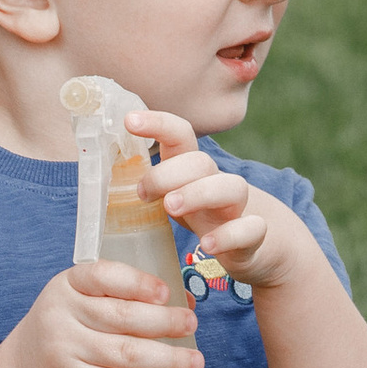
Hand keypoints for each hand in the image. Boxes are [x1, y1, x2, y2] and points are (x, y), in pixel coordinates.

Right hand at [0, 259, 193, 367]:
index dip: (137, 283)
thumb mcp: (81, 304)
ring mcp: (66, 350)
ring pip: (127, 354)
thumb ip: (125, 298)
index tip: (166, 293)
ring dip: (168, 359)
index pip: (103, 276)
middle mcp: (62, 315)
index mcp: (67, 285)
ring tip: (195, 362)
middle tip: (192, 324)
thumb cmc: (66, 331)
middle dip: (164, 322)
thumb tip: (187, 302)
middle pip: (122, 317)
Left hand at [128, 105, 319, 292]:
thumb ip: (152, 184)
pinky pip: (249, 230)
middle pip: (201, 162)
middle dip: (169, 172)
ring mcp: (238, 209)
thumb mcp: (179, 197)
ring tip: (171, 207)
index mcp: (193, 171)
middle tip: (143, 192)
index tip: (129, 120)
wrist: (260, 246)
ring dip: (197, 194)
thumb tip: (106, 170)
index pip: (180, 135)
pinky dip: (228, 236)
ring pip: (230, 188)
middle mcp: (216, 183)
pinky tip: (207, 245)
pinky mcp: (253, 237)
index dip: (157, 123)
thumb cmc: (207, 217)